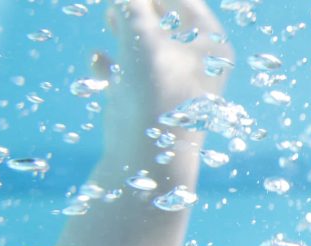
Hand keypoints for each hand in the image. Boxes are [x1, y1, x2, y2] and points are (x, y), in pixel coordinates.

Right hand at [94, 0, 232, 144]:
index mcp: (212, 45)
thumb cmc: (155, 96)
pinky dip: (115, 67)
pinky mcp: (150, 107)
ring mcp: (174, 86)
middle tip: (120, 1)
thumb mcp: (141, 40)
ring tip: (111, 15)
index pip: (183, 0)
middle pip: (168, 22)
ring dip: (130, 31)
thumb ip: (132, 5)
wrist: (148, 163)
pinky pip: (131, 78)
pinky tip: (98, 59)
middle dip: (143, 7)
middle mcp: (199, 65)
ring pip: (150, 49)